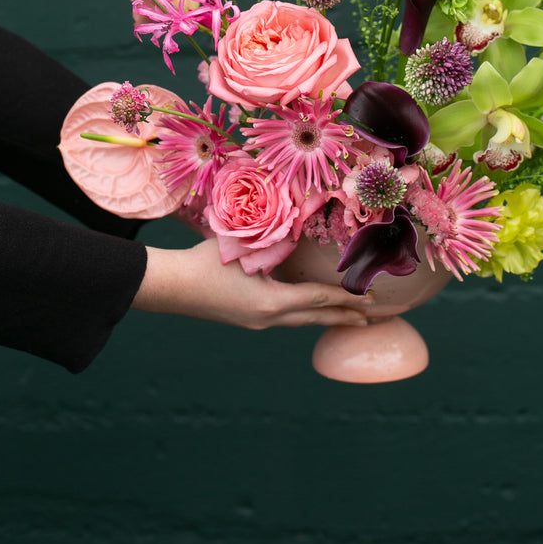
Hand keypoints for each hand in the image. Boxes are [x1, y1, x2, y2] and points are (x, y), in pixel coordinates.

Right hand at [132, 238, 373, 328]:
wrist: (169, 287)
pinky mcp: (246, 319)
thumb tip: (303, 221)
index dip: (345, 299)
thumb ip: (275, 236)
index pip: (317, 300)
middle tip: (373, 316)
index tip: (371, 300)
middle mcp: (267, 319)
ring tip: (348, 313)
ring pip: (300, 320)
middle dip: (345, 317)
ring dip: (325, 316)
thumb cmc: (204, 262)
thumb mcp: (243, 244)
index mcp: (270, 303)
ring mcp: (256, 323)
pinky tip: (310, 306)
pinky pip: (285, 317)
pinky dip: (305, 312)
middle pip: (314, 318)